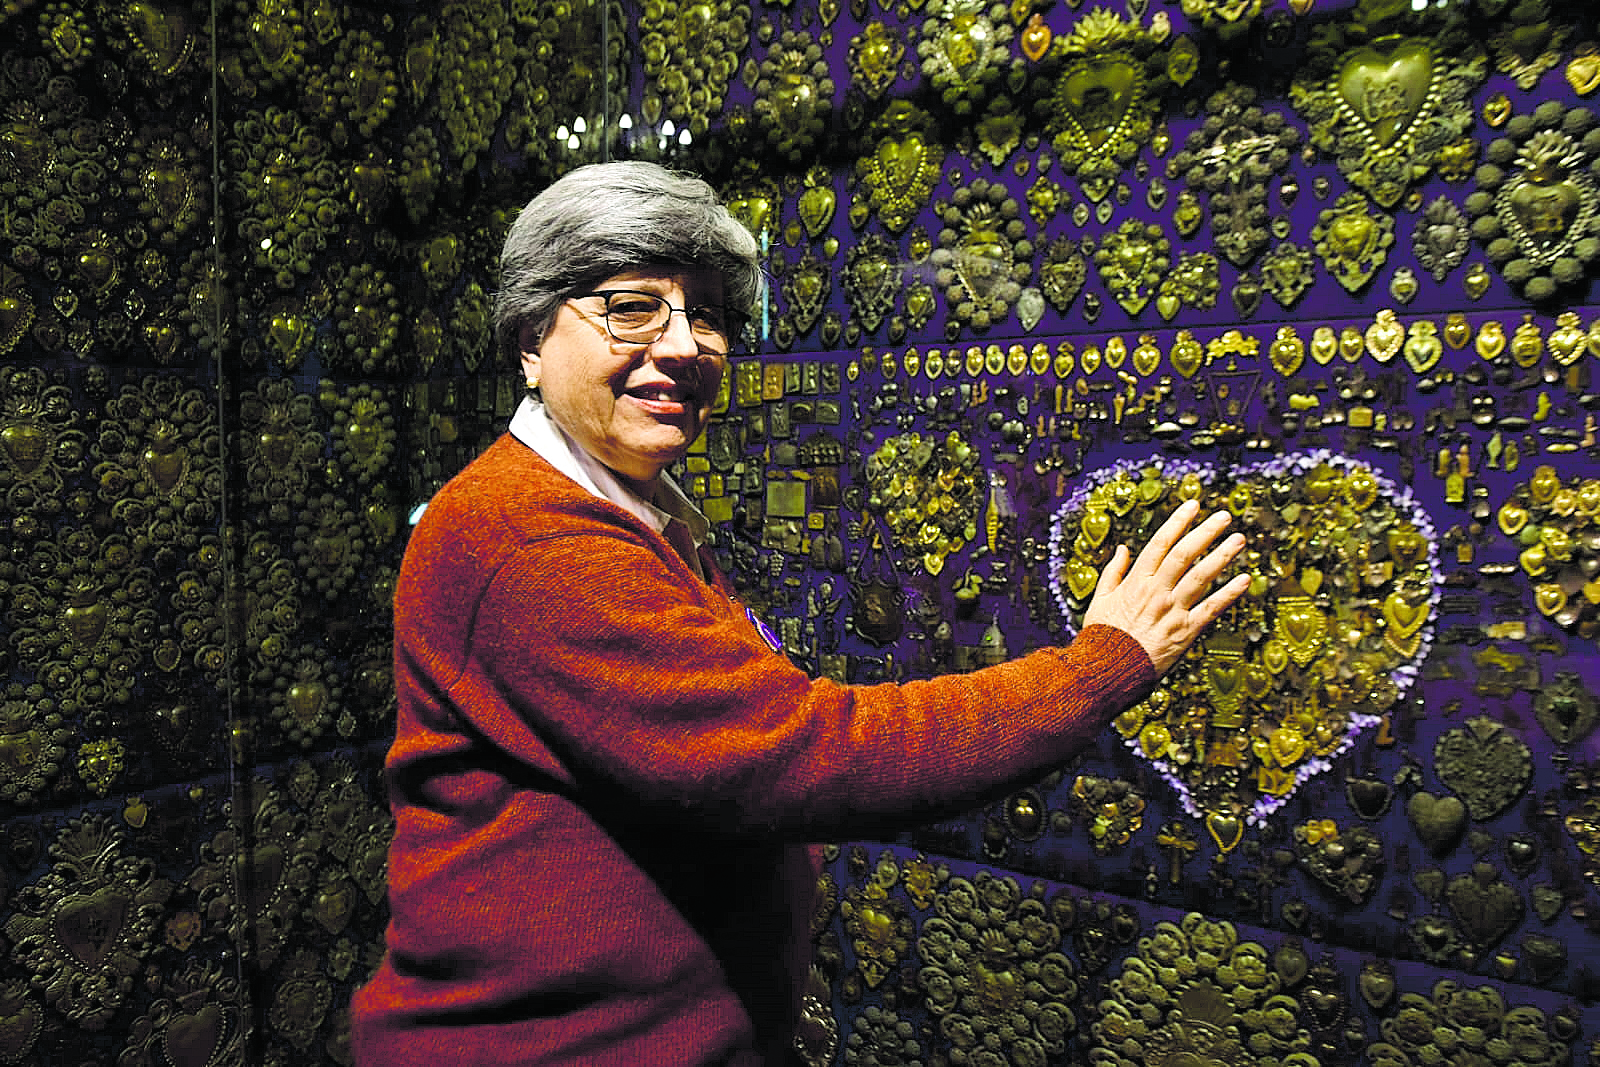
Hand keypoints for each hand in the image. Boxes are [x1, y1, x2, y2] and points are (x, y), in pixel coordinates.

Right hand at [1080, 497, 1251, 675]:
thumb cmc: (1103, 635)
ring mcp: (1173, 611)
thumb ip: (1114, 571)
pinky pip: (1212, 609)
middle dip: (1206, 532)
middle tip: (1224, 517)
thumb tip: (1124, 548)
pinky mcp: (1186, 632)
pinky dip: (1229, 594)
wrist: (1108, 670)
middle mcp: (1157, 592)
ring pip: (1201, 577)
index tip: (1193, 505)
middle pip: (1185, 554)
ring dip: (1222, 556)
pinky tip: (1244, 579)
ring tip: (1239, 540)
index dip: (1178, 521)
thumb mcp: (1100, 599)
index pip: (1160, 543)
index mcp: (1136, 581)